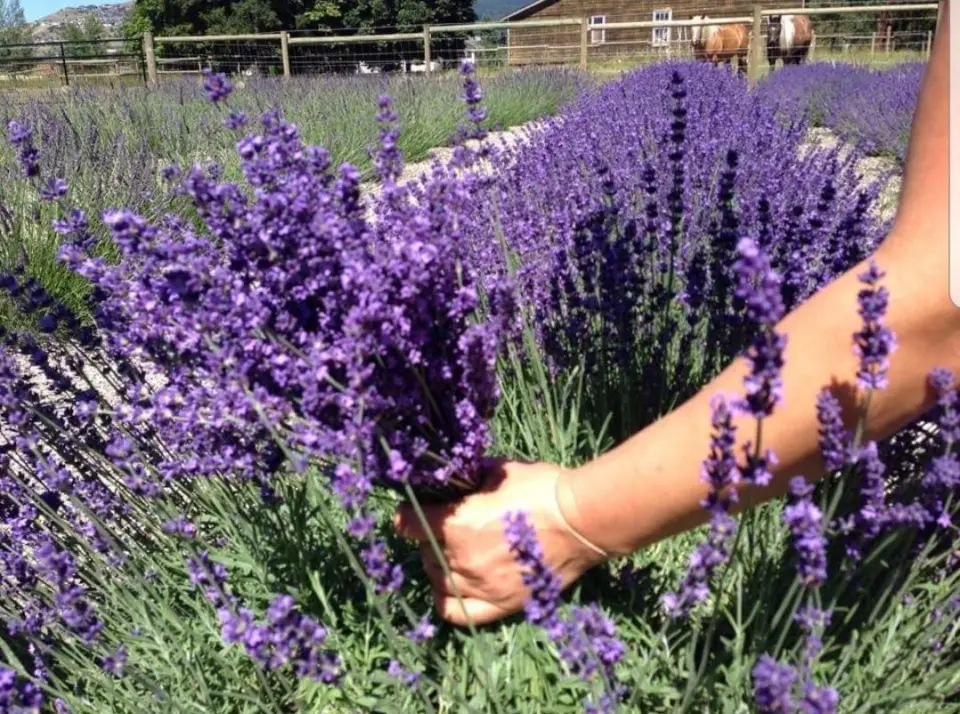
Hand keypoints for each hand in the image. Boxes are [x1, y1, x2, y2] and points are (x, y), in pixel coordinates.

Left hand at [392, 459, 607, 625]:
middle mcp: (461, 559)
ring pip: (438, 580)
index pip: (409, 523)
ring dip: (439, 564)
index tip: (412, 509)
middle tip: (445, 524)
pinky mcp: (501, 604)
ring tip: (454, 551)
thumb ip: (469, 479)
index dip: (407, 513)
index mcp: (457, 524)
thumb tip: (453, 480)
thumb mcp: (498, 471)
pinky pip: (458, 612)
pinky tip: (453, 585)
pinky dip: (448, 599)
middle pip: (424, 551)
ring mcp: (481, 586)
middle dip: (429, 536)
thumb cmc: (541, 489)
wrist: (582, 521)